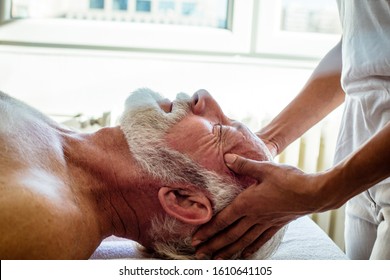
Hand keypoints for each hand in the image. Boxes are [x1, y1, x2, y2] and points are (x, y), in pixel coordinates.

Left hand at [192, 153, 319, 258]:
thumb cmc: (289, 179)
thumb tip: (227, 157)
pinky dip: (251, 248)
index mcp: (248, 203)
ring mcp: (265, 223)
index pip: (223, 220)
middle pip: (230, 235)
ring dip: (228, 251)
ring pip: (243, 241)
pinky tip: (244, 255)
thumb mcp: (265, 168)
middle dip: (213, 245)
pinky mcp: (276, 225)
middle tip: (199, 254)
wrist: (314, 193)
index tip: (196, 239)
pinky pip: (260, 240)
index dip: (208, 230)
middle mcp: (254, 216)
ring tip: (216, 260)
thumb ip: (244, 165)